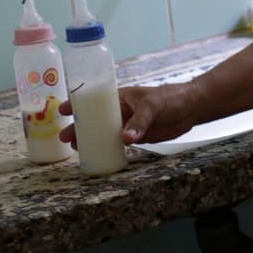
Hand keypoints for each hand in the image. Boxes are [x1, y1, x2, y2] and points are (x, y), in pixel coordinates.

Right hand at [58, 83, 197, 146]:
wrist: (191, 108)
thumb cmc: (170, 98)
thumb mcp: (153, 106)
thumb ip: (140, 122)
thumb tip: (125, 138)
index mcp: (121, 97)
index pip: (95, 98)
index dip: (77, 103)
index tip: (62, 109)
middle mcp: (121, 110)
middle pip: (95, 119)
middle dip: (79, 127)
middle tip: (64, 137)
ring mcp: (127, 124)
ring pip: (104, 132)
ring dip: (90, 140)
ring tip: (75, 149)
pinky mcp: (136, 136)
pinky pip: (117, 143)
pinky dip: (107, 148)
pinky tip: (97, 155)